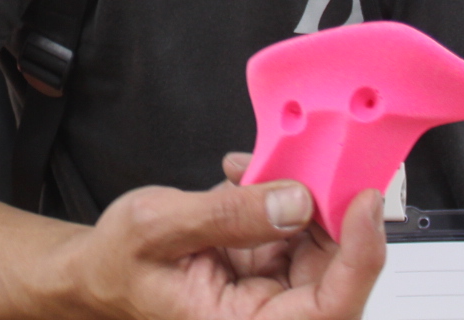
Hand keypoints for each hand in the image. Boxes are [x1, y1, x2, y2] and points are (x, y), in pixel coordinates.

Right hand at [55, 157, 385, 319]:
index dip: (360, 257)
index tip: (364, 202)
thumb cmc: (117, 263)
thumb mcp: (158, 226)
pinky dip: (280, 193)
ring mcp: (270, 290)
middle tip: (316, 159)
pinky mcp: (266, 266)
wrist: (99, 270)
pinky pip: (295, 228)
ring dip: (301, 196)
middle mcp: (265, 315)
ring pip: (319, 244)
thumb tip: (295, 202)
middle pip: (334, 271)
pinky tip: (247, 174)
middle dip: (329, 211)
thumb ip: (227, 214)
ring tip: (260, 164)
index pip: (330, 308)